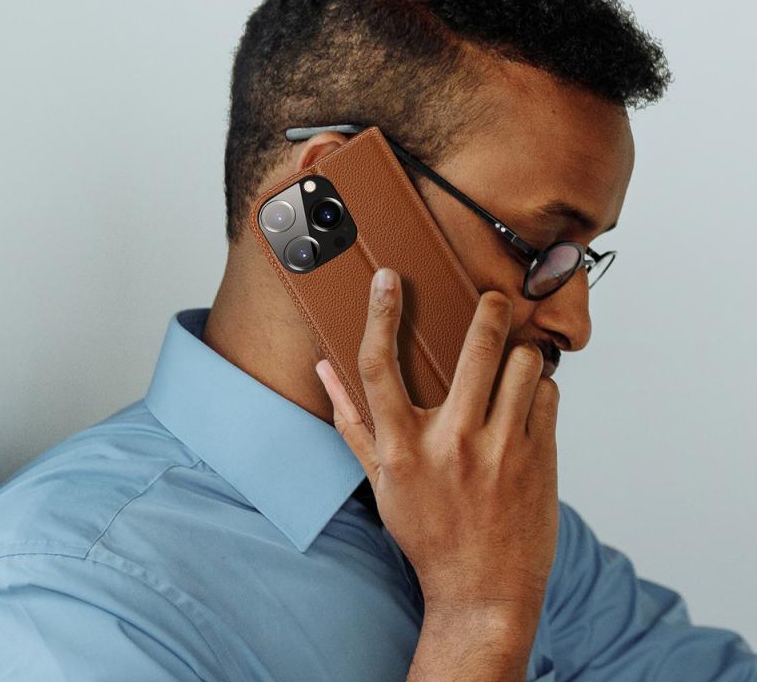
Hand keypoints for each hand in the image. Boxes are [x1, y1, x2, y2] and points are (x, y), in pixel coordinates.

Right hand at [315, 267, 559, 620]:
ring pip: (524, 363)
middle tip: (492, 298)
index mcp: (402, 447)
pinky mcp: (540, 458)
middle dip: (489, 310)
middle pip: (476, 348)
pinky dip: (539, 389)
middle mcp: (451, 442)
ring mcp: (500, 450)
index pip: (378, 366)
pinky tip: (526, 406)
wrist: (484, 593)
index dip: (379, 314)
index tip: (387, 278)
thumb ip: (351, 422)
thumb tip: (324, 370)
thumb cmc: (427, 533)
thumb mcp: (381, 482)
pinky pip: (548, 394)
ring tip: (512, 365)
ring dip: (519, 354)